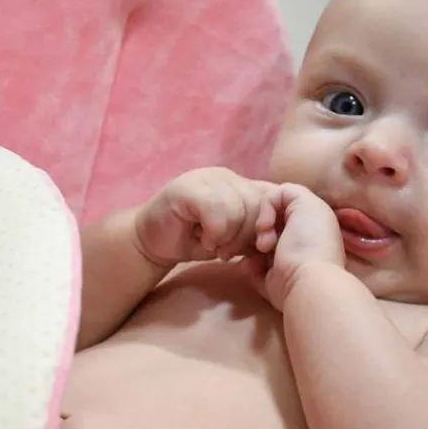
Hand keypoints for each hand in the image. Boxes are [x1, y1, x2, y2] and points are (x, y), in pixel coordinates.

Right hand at [134, 168, 276, 266]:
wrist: (150, 242)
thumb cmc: (193, 241)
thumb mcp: (232, 236)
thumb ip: (252, 229)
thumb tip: (277, 236)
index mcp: (240, 185)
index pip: (271, 196)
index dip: (269, 223)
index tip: (260, 248)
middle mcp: (226, 176)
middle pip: (257, 202)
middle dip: (248, 235)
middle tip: (229, 252)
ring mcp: (205, 178)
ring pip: (238, 206)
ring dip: (229, 236)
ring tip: (215, 248)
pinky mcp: (187, 188)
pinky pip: (216, 209)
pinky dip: (214, 232)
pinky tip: (204, 241)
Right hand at [242, 183, 343, 310]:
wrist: (305, 282)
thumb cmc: (307, 240)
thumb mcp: (304, 202)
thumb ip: (286, 192)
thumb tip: (270, 205)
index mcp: (309, 222)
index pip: (281, 207)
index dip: (270, 208)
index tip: (269, 219)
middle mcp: (298, 240)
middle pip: (266, 224)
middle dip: (259, 228)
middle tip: (264, 239)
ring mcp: (284, 262)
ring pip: (255, 244)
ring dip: (251, 245)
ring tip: (259, 253)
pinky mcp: (271, 281)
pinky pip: (251, 266)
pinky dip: (248, 264)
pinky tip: (253, 265)